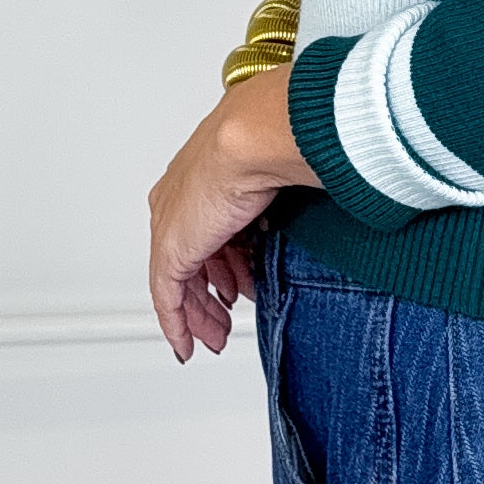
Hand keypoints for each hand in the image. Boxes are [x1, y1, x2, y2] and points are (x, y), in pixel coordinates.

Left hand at [147, 65, 320, 360]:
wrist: (255, 137)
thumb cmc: (274, 140)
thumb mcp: (281, 174)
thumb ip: (284, 199)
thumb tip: (314, 203)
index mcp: (200, 177)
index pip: (205, 232)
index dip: (222, 265)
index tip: (236, 288)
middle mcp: (179, 202)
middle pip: (191, 260)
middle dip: (209, 296)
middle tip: (223, 321)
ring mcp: (173, 227)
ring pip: (181, 284)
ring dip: (201, 315)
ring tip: (217, 336)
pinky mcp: (172, 252)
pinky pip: (169, 300)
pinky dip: (178, 326)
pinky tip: (186, 346)